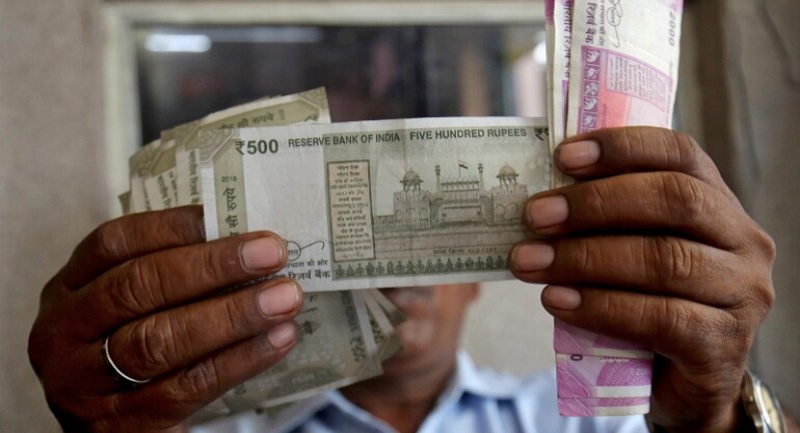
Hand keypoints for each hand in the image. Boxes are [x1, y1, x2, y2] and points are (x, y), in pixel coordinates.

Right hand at [28, 206, 302, 432]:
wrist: (107, 430)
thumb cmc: (128, 351)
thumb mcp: (127, 309)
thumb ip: (169, 276)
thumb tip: (247, 241)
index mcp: (69, 289)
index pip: (114, 242)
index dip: (174, 226)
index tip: (232, 215)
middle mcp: (66, 331)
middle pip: (138, 287)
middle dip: (212, 266)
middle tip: (272, 252)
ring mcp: (86, 382)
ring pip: (160, 340)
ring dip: (232, 314)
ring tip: (285, 297)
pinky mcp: (122, 423)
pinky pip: (187, 387)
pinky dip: (239, 360)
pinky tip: (278, 340)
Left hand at [509, 127, 775, 432]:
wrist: (678, 381)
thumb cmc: (645, 302)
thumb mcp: (630, 250)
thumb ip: (605, 221)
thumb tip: (537, 200)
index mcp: (718, 204)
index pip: (679, 154)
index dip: (621, 148)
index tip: (562, 155)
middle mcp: (743, 241)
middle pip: (673, 201)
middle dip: (595, 203)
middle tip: (535, 215)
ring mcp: (742, 295)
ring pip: (664, 260)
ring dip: (585, 258)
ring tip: (529, 262)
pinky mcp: (724, 345)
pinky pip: (660, 318)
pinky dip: (600, 307)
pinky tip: (556, 301)